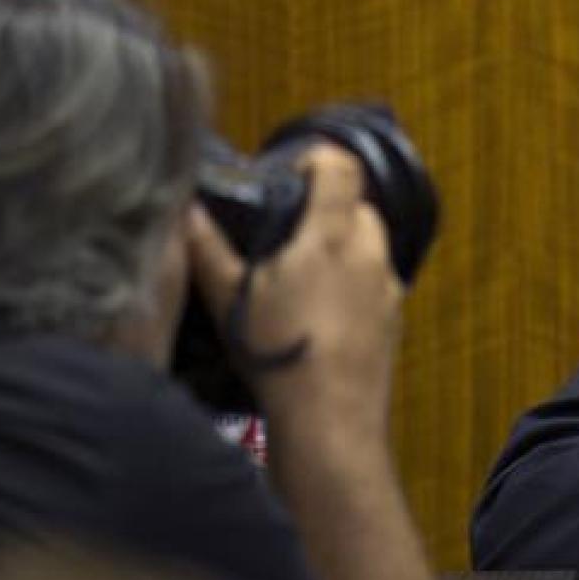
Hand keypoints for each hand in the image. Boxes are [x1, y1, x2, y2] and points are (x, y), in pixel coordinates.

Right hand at [187, 144, 403, 434]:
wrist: (331, 421)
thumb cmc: (278, 352)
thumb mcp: (229, 300)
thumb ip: (206, 248)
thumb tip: (184, 209)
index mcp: (331, 234)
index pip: (341, 166)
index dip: (316, 158)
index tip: (288, 172)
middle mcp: (369, 252)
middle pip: (359, 205)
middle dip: (328, 206)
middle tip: (287, 227)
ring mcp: (388, 288)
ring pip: (370, 246)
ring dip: (342, 246)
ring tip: (300, 274)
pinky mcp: (395, 320)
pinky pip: (376, 284)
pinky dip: (353, 283)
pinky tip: (320, 314)